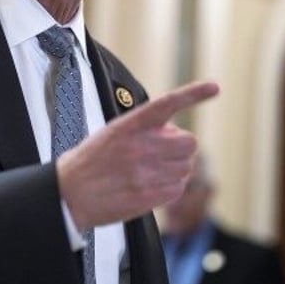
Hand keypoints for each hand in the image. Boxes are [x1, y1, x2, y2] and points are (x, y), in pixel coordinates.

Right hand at [56, 80, 219, 228]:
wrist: (71, 193)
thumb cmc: (90, 162)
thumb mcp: (113, 133)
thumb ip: (143, 128)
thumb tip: (172, 131)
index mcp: (130, 125)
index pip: (168, 103)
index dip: (193, 94)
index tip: (214, 88)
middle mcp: (141, 146)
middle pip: (189, 142)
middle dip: (182, 148)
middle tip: (165, 152)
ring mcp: (146, 172)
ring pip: (186, 167)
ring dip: (176, 169)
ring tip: (153, 172)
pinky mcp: (149, 195)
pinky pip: (178, 188)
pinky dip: (171, 188)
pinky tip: (152, 186)